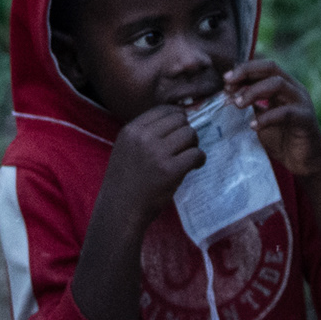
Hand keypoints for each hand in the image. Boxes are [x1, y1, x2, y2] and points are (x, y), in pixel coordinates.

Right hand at [93, 102, 204, 226]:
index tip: (180, 130)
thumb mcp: (125, 148)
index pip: (163, 109)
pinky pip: (195, 154)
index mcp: (131, 130)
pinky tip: (196, 165)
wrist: (120, 210)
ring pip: (190, 134)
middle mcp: (143, 137)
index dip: (176, 118)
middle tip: (186, 146)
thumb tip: (177, 119)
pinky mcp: (170, 170)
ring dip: (194, 145)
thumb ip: (145, 134)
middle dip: (186, 131)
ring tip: (189, 157)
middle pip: (179, 119)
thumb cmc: (124, 182)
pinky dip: (200, 159)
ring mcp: (157, 153)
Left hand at [227, 58, 320, 178]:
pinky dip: (266, 118)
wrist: (304, 163)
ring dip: (254, 92)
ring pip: (278, 84)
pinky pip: (285, 112)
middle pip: (271, 68)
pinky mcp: (306, 118)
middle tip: (228, 86)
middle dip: (247, 72)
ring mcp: (302, 102)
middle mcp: (294, 88)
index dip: (244, 70)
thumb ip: (251, 105)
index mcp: (284, 85)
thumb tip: (229, 94)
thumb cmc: (282, 139)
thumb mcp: (262, 117)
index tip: (225, 80)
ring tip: (238, 104)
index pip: (263, 67)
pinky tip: (253, 126)